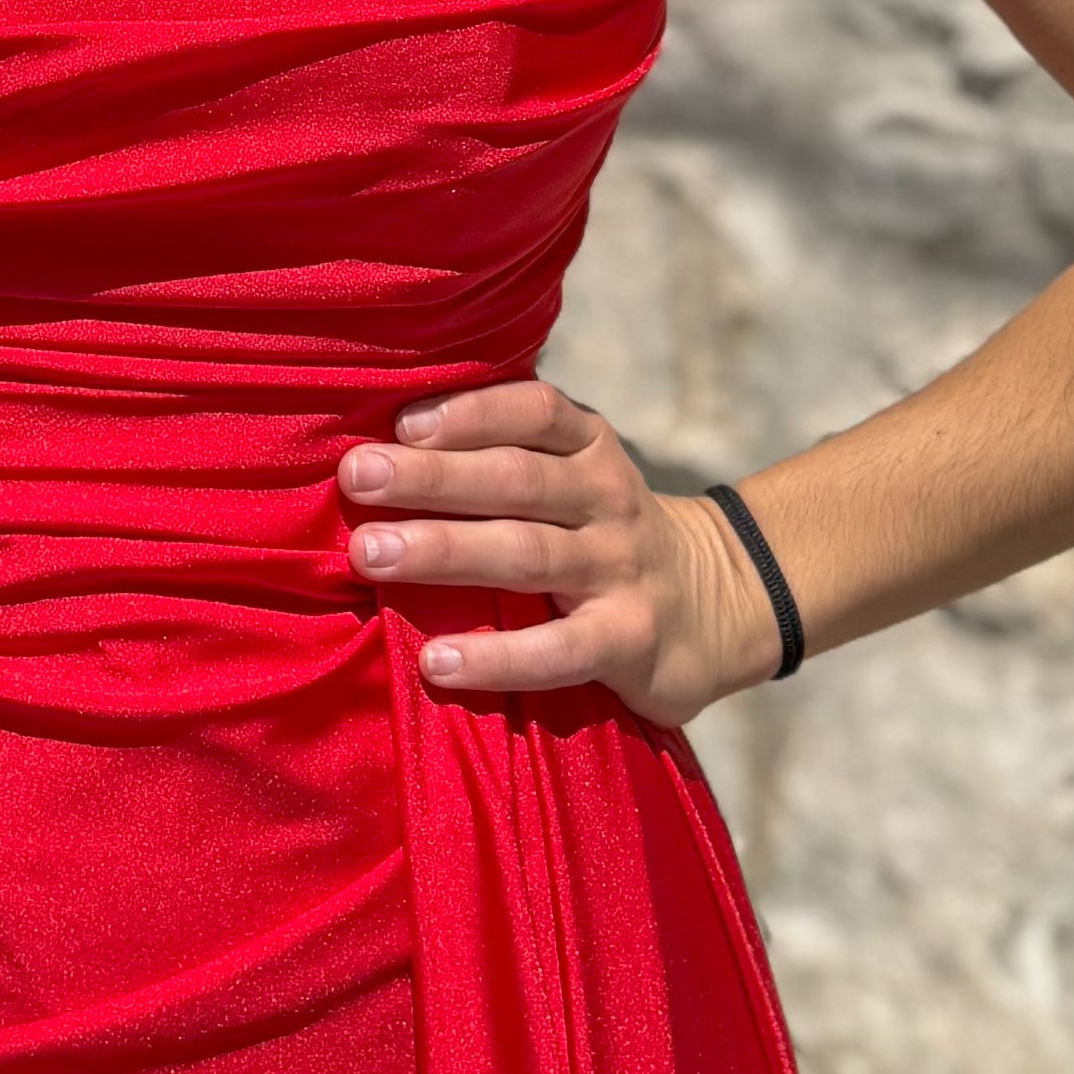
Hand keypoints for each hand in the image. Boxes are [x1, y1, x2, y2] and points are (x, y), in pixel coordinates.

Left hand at [338, 383, 786, 726]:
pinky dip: (497, 656)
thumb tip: (383, 448)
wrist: (717, 605)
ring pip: (527, 554)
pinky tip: (438, 662)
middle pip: (515, 479)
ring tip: (370, 554)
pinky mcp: (629, 640)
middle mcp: (607, 498)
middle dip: (431, 476)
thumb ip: (503, 458)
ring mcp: (621, 568)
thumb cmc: (601, 533)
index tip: (400, 423)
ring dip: (445, 550)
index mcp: (589, 447)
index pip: (534, 412)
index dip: (469, 412)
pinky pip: (559, 649)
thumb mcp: (574, 477)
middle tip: (356, 476)